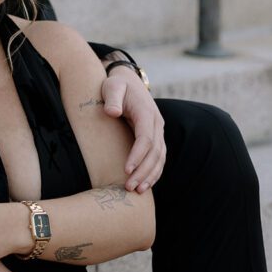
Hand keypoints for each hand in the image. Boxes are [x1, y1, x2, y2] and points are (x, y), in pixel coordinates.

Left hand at [102, 68, 165, 192]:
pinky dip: (154, 172)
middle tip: (129, 187)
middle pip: (155, 152)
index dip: (138, 156)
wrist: (128, 80)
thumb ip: (112, 98)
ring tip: (137, 190)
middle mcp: (156, 123)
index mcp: (146, 113)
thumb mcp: (111, 86)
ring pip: (159, 157)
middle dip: (143, 171)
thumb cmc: (116, 84)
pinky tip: (145, 184)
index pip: (146, 139)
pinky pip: (158, 157)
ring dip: (150, 175)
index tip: (126, 170)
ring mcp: (158, 131)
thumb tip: (112, 112)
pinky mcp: (155, 137)